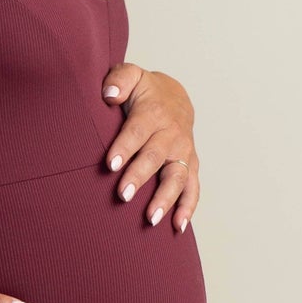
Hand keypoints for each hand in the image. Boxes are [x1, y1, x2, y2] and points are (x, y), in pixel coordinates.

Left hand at [99, 62, 200, 232]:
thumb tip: (109, 94)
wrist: (175, 97)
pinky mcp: (190, 166)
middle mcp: (172, 134)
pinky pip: (192, 189)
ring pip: (176, 177)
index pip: (137, 131)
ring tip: (150, 219)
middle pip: (155, 157)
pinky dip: (187, 208)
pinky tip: (177, 227)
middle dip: (139, 176)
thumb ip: (119, 79)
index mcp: (153, 112)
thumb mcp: (131, 75)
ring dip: (164, 199)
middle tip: (122, 195)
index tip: (110, 165)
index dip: (124, 148)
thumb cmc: (144, 91)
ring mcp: (183, 152)